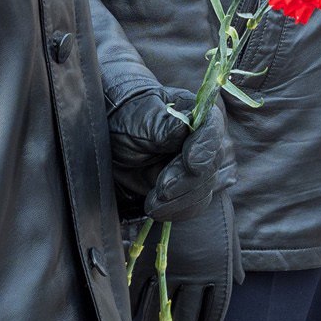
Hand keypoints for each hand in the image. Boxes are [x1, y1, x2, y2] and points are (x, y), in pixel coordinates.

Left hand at [107, 87, 234, 222]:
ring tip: (152, 203)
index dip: (206, 145)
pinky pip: (193, 204)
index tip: (190, 163)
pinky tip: (157, 209)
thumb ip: (160, 124)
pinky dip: (177, 210)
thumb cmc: (123, 120)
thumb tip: (183, 128)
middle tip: (161, 188)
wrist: (108, 142)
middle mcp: (199, 138)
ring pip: (204, 187)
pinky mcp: (186, 187)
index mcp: (192, 111)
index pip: (212, 125)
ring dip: (180, 200)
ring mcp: (194, 165)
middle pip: (211, 162)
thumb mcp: (136, 119)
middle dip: (186, 179)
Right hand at [132, 194, 239, 320]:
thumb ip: (233, 263)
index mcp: (218, 272)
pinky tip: (134, 315)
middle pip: (185, 320)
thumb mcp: (231, 235)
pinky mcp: (150, 259)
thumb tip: (239, 282)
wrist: (189, 183)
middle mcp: (195, 276)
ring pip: (159, 312)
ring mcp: (170, 269)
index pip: (214, 314)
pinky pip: (140, 291)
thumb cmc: (213, 208)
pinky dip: (136, 306)